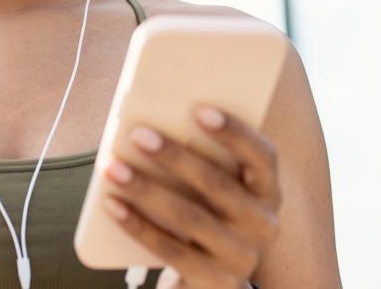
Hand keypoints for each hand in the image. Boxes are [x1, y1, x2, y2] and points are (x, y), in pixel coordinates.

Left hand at [100, 105, 279, 288]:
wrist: (216, 281)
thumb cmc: (209, 216)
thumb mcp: (215, 190)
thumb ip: (202, 160)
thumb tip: (154, 126)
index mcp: (268, 192)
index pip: (262, 157)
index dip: (234, 132)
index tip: (198, 108)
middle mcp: (263, 224)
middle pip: (218, 185)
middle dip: (174, 156)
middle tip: (138, 133)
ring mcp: (241, 256)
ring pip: (189, 217)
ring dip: (146, 189)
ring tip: (113, 167)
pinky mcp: (214, 281)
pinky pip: (170, 250)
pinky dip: (137, 225)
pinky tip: (112, 205)